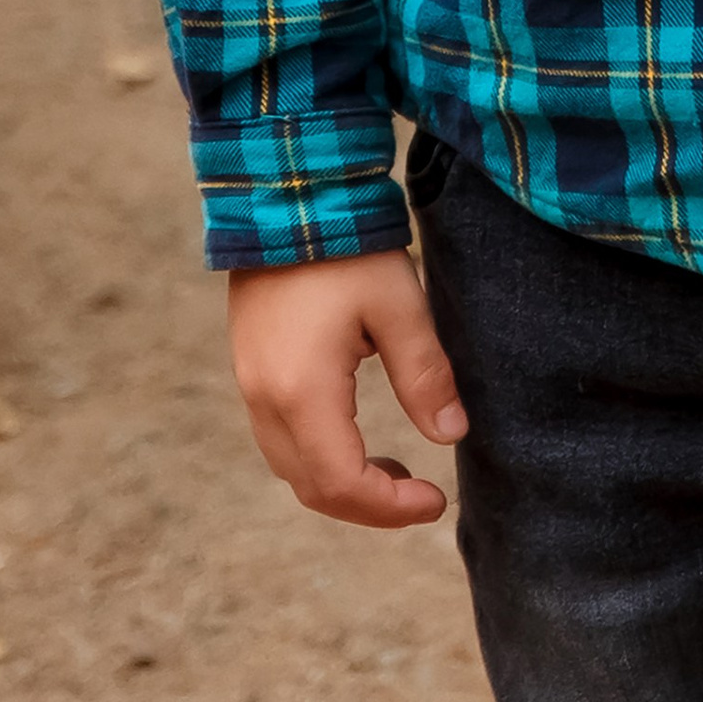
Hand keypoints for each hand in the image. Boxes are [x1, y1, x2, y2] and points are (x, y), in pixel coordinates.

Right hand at [227, 248, 467, 529]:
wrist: (286, 194)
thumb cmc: (349, 248)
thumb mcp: (400, 307)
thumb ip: (425, 376)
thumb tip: (452, 436)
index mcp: (302, 392)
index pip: (342, 483)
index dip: (391, 506)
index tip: (436, 502)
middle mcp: (265, 400)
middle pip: (312, 488)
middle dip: (369, 506)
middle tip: (421, 497)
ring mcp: (250, 386)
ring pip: (292, 468)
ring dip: (342, 484)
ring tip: (397, 471)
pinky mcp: (250, 369)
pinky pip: (281, 439)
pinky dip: (320, 457)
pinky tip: (357, 438)